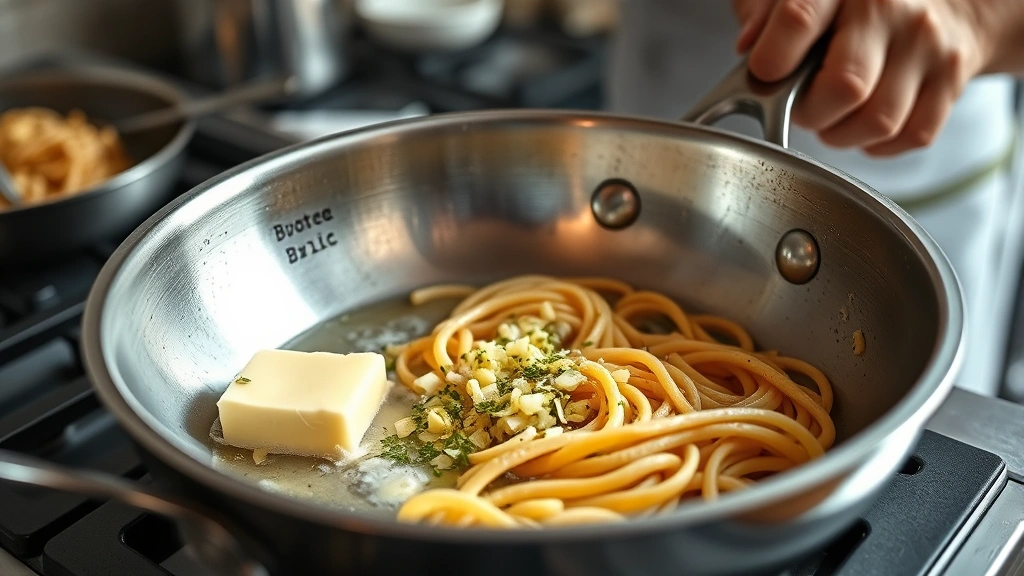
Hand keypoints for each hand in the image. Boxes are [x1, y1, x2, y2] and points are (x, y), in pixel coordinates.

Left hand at [730, 0, 992, 155]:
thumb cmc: (853, 3)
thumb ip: (763, 11)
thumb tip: (748, 47)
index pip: (797, 19)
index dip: (772, 59)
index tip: (765, 73)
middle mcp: (890, 10)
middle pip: (845, 86)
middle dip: (811, 112)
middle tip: (802, 104)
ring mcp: (926, 45)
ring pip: (878, 122)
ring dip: (842, 134)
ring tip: (833, 115)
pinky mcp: (951, 79)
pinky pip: (911, 136)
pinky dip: (879, 143)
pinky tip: (865, 120)